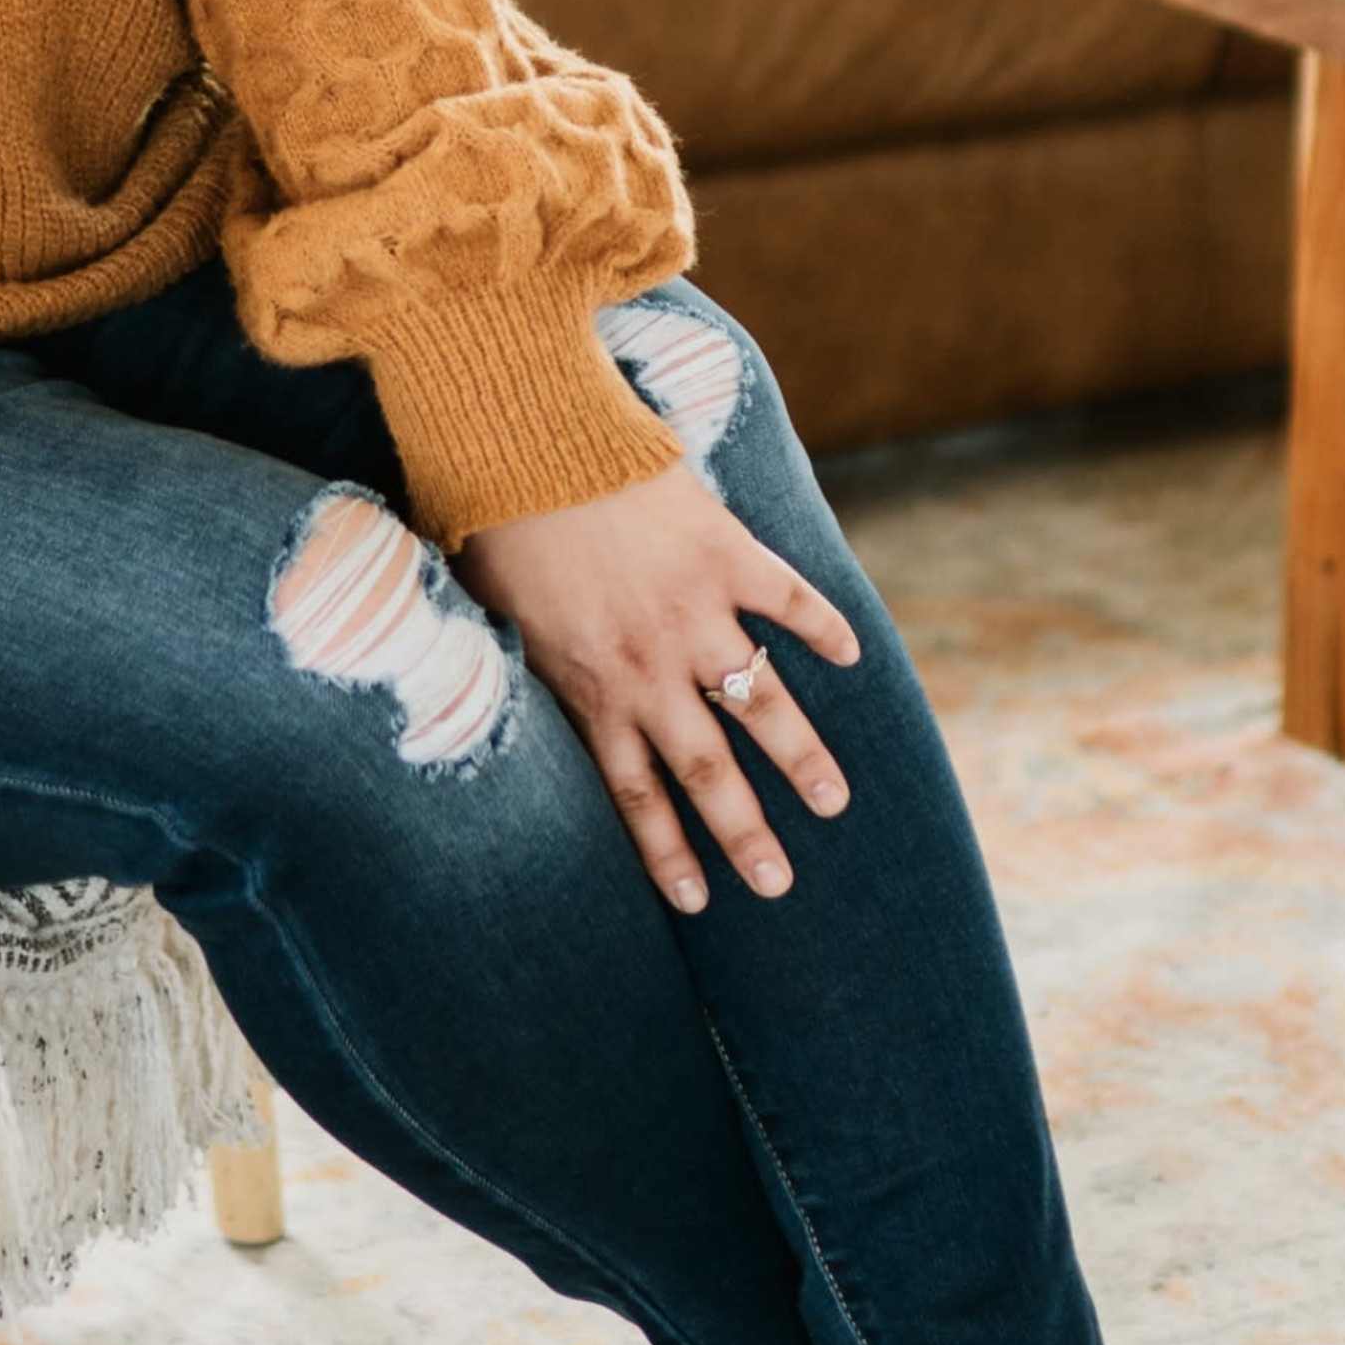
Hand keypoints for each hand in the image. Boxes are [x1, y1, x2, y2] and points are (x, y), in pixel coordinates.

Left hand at [459, 467, 860, 915]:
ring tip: (834, 803)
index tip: (696, 902)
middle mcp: (650, 668)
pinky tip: (850, 657)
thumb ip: (520, 663)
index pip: (634, 793)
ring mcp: (696, 613)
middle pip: (708, 772)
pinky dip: (822, 629)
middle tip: (780, 884)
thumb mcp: (493, 615)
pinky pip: (788, 601)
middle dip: (747, 834)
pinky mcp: (726, 555)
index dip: (665, 852)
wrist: (528, 443)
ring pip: (762, 703)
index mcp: (592, 688)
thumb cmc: (494, 521)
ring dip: (801, 757)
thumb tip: (503, 691)